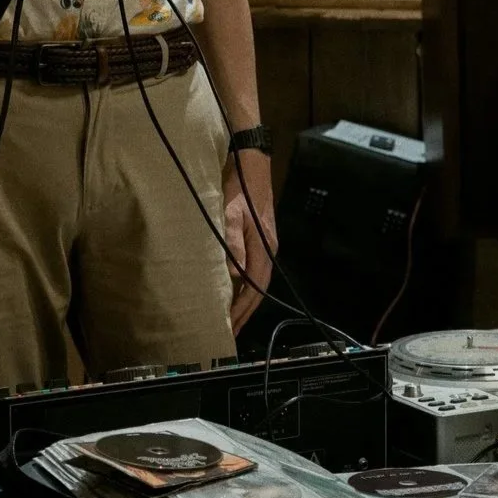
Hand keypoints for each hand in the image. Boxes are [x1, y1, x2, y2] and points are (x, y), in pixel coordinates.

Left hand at [223, 149, 277, 331]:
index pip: (254, 286)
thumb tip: (232, 273)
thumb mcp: (231, 211)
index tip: (229, 325)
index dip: (241, 308)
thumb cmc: (239, 187)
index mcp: (264, 246)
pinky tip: (234, 293)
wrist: (251, 164)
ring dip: (245, 302)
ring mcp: (265, 245)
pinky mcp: (260, 240)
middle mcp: (268, 250)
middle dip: (244, 313)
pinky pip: (253, 271)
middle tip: (229, 333)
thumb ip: (232, 241)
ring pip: (257, 282)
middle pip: (258, 290)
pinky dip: (244, 287)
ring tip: (231, 320)